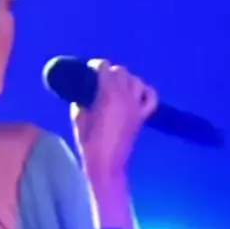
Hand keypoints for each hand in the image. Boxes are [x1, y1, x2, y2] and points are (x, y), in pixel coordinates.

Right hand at [71, 59, 157, 176]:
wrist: (107, 163)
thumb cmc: (89, 142)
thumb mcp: (78, 119)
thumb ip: (80, 103)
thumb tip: (81, 95)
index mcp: (107, 94)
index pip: (104, 68)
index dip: (96, 65)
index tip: (89, 68)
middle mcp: (124, 96)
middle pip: (121, 71)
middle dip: (110, 71)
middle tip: (100, 78)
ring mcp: (135, 106)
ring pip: (136, 80)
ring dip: (126, 78)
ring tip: (116, 84)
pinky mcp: (142, 116)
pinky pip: (151, 98)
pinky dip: (146, 91)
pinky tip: (137, 92)